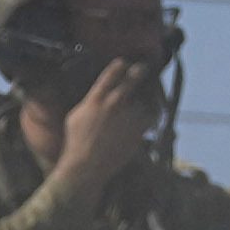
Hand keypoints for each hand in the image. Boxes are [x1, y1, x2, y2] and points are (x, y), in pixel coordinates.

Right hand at [35, 50, 162, 185]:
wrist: (87, 166)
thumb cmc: (76, 143)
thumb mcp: (75, 116)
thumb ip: (89, 102)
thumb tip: (95, 96)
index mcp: (96, 98)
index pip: (112, 72)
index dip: (120, 65)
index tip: (123, 63)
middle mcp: (114, 102)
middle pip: (133, 77)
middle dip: (140, 70)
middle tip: (142, 68)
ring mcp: (129, 115)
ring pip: (143, 100)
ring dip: (143, 100)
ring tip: (146, 100)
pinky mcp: (139, 129)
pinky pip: (153, 116)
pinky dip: (153, 114)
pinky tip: (154, 113)